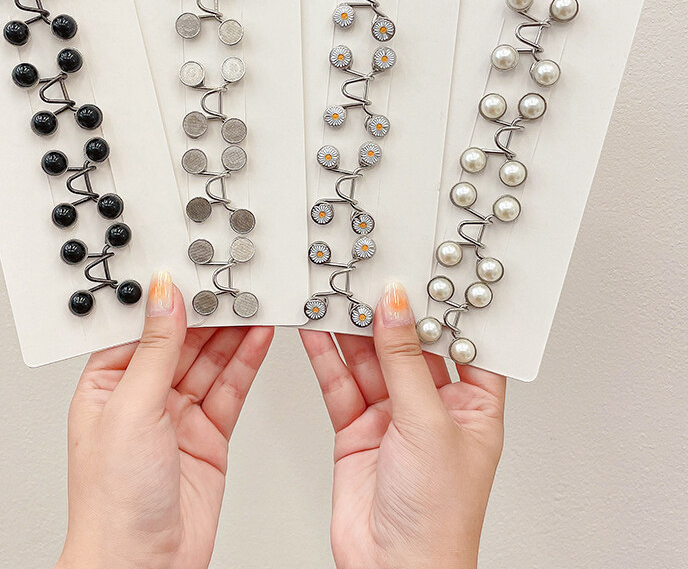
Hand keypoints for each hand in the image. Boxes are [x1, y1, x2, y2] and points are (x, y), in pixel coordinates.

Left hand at [56, 271, 273, 568]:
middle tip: (235, 282)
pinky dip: (247, 360)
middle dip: (209, 311)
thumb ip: (156, 348)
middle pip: (182, 339)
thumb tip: (163, 294)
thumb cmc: (112, 502)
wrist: (144, 567)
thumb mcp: (131, 408)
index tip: (192, 269)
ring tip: (255, 301)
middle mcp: (143, 396)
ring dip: (233, 331)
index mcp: (107, 383)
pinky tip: (259, 336)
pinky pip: (231, 386)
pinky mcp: (209, 432)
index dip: (168, 297)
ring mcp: (178, 414)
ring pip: (211, 359)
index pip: (142, 326)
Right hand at [301, 282, 505, 568]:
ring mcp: (392, 416)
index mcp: (472, 405)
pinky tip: (315, 330)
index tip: (423, 269)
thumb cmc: (439, 519)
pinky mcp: (357, 427)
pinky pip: (340, 382)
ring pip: (369, 359)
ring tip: (334, 293)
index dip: (442, 307)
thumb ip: (405, 361)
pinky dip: (325, 355)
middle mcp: (432, 407)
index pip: (461, 342)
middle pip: (407, 345)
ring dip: (350, 329)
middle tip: (367, 276)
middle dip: (387, 313)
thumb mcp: (428, 424)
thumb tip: (395, 307)